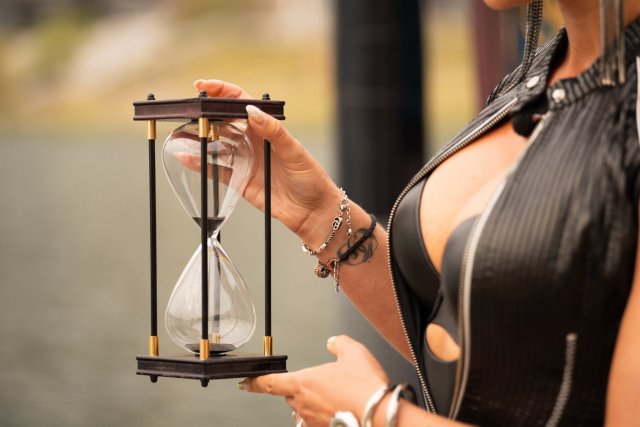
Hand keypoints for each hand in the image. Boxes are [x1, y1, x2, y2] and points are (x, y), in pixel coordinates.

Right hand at [193, 79, 340, 239]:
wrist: (313, 211)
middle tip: (187, 110)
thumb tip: (250, 110)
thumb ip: (273, 131)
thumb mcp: (294, 151)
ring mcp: (245, 161)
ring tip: (179, 132)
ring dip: (198, 138)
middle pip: (224, 122)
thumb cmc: (310, 178)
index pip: (240, 102)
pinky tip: (185, 157)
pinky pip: (216, 170)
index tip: (203, 86)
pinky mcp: (240, 182)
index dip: (222, 92)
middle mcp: (253, 142)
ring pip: (216, 145)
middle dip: (204, 113)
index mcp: (267, 129)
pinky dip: (200, 164)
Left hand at [239, 335, 388, 426]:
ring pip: (302, 412)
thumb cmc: (364, 387)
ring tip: (331, 399)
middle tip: (319, 384)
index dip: (255, 382)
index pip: (269, 383)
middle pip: (290, 397)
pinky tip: (339, 410)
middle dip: (298, 390)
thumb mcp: (353, 352)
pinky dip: (323, 416)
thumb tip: (334, 342)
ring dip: (309, 405)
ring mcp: (313, 422)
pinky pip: (316, 423)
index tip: (246, 382)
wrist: (379, 415)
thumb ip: (339, 343)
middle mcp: (303, 405)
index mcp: (303, 382)